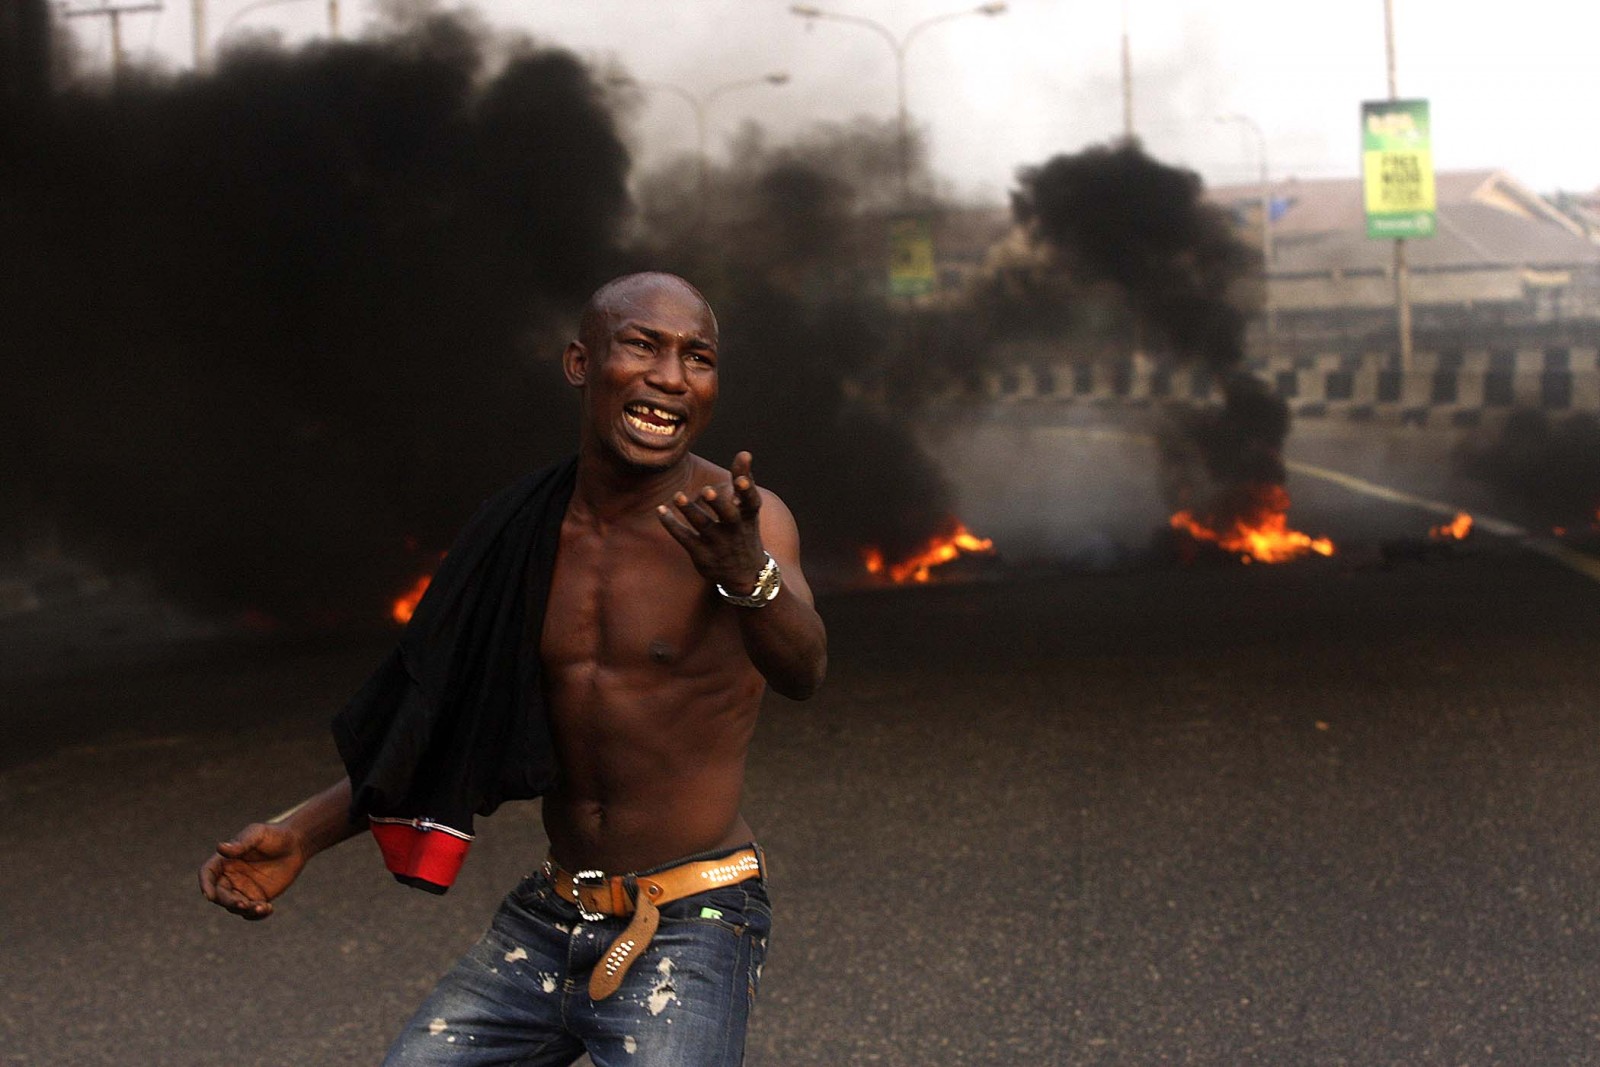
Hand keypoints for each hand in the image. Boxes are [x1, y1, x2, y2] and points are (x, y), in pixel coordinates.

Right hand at [198, 822, 309, 920]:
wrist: (296, 845)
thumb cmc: (274, 835)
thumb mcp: (257, 835)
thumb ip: (241, 844)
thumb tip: (220, 848)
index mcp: (225, 861)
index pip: (208, 874)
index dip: (205, 884)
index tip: (209, 895)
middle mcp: (230, 877)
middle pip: (220, 895)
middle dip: (228, 901)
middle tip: (244, 903)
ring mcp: (243, 889)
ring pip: (235, 906)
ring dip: (245, 910)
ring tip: (262, 907)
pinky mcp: (258, 898)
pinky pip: (252, 912)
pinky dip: (257, 914)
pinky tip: (269, 909)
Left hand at [658, 451, 766, 591]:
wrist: (746, 574)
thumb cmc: (744, 531)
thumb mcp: (748, 509)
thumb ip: (744, 480)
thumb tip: (745, 452)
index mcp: (748, 516)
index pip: (751, 501)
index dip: (746, 490)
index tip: (740, 479)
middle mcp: (735, 530)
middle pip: (728, 516)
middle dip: (718, 504)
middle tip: (707, 490)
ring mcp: (718, 543)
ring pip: (703, 526)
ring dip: (690, 510)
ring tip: (678, 496)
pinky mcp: (702, 554)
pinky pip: (684, 538)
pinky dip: (671, 524)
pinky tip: (660, 510)